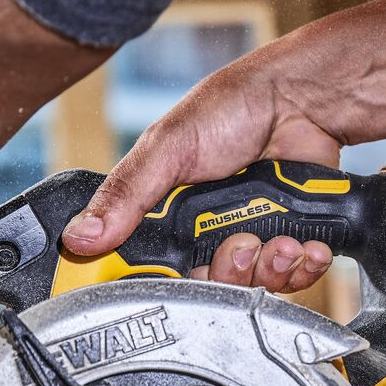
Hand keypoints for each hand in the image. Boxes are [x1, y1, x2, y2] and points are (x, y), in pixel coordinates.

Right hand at [61, 59, 336, 292]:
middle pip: (212, 288)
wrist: (301, 97)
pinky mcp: (290, 238)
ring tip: (279, 240)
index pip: (154, 271)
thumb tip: (79, 236)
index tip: (172, 285)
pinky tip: (305, 245)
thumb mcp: (167, 148)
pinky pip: (295, 276)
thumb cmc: (232, 109)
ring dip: (270, 269)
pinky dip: (303, 266)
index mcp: (170, 217)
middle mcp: (209, 233)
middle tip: (241, 243)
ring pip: (256, 286)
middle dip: (231, 273)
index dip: (162, 285)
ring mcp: (251, 236)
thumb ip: (125, 194)